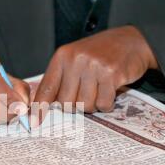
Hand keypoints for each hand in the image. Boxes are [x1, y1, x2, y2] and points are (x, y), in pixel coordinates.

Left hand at [32, 26, 157, 123]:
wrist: (131, 41)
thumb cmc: (100, 54)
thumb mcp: (75, 59)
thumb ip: (59, 79)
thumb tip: (41, 104)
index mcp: (63, 57)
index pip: (47, 88)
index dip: (39, 108)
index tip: (33, 123)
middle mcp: (76, 60)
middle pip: (67, 103)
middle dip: (76, 106)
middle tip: (86, 94)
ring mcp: (94, 66)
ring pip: (85, 106)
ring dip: (93, 105)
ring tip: (99, 90)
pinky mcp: (112, 74)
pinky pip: (103, 104)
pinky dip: (107, 104)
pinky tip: (110, 91)